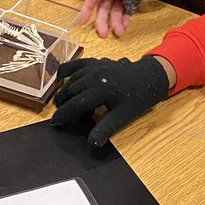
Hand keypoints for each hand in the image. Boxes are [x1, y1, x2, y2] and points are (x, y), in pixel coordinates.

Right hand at [51, 56, 170, 146]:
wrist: (148, 77)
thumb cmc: (135, 99)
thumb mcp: (122, 117)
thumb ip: (105, 129)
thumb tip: (91, 142)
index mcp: (100, 91)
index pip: (74, 105)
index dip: (63, 115)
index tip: (55, 123)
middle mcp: (94, 77)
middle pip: (70, 92)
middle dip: (63, 104)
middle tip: (61, 116)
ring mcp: (95, 67)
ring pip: (72, 80)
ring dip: (65, 91)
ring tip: (63, 103)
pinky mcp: (97, 61)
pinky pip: (77, 64)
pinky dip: (67, 70)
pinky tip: (61, 77)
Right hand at [81, 0, 129, 37]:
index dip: (87, 8)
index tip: (83, 21)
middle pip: (103, 7)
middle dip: (102, 20)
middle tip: (103, 34)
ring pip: (114, 10)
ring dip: (115, 22)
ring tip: (119, 33)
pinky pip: (125, 10)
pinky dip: (125, 18)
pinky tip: (125, 26)